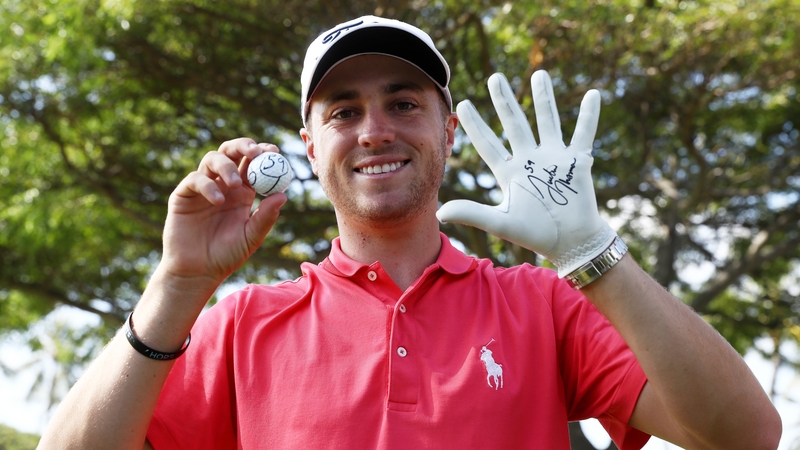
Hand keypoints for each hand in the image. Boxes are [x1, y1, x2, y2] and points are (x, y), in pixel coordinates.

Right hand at [161, 138, 286, 284]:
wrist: (198, 272)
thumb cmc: (226, 256)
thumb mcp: (251, 237)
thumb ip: (266, 217)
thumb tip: (283, 195)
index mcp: (243, 192)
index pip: (253, 163)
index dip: (263, 153)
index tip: (274, 152)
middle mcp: (223, 185)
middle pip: (232, 152)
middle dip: (244, 146)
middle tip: (255, 152)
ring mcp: (202, 188)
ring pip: (212, 159)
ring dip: (227, 165)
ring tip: (236, 184)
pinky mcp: (183, 195)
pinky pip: (195, 180)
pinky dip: (207, 185)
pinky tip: (218, 200)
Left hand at [437, 71, 614, 276]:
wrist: (570, 243)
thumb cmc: (535, 234)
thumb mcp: (501, 222)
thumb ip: (472, 213)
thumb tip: (439, 213)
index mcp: (509, 172)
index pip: (488, 144)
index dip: (475, 126)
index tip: (462, 104)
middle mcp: (529, 160)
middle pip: (514, 124)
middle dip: (504, 101)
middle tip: (495, 78)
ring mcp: (553, 158)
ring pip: (546, 121)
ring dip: (543, 99)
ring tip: (539, 74)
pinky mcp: (576, 162)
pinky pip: (583, 133)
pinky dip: (588, 116)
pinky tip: (592, 95)